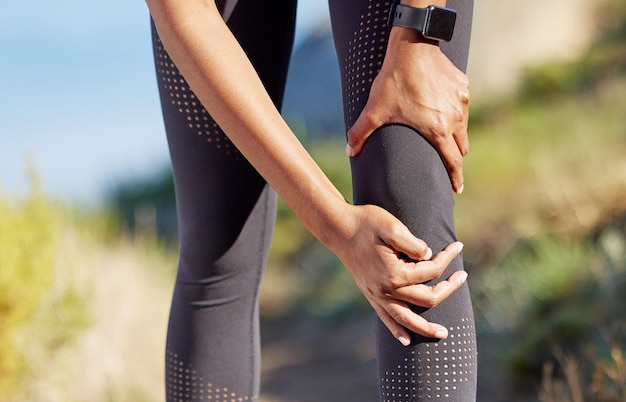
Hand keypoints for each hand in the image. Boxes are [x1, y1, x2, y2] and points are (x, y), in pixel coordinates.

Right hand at [333, 204, 467, 345]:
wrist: (339, 228)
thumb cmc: (367, 223)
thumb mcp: (392, 226)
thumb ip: (412, 243)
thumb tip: (428, 255)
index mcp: (395, 273)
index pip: (431, 271)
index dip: (447, 258)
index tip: (458, 245)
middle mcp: (387, 290)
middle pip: (427, 299)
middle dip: (448, 289)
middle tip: (463, 276)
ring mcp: (377, 295)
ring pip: (407, 320)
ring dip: (426, 329)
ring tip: (443, 334)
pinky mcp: (370, 295)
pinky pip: (386, 318)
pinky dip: (396, 330)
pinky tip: (405, 341)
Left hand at [346, 29, 469, 193]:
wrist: (412, 47)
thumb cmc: (394, 80)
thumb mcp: (374, 109)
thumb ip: (360, 133)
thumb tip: (349, 152)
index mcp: (438, 130)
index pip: (452, 161)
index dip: (455, 178)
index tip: (457, 189)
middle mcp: (455, 118)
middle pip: (461, 146)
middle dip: (455, 156)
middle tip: (447, 162)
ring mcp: (462, 101)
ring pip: (463, 126)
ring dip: (455, 133)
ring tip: (440, 133)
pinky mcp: (463, 86)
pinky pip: (462, 105)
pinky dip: (454, 110)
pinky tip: (440, 106)